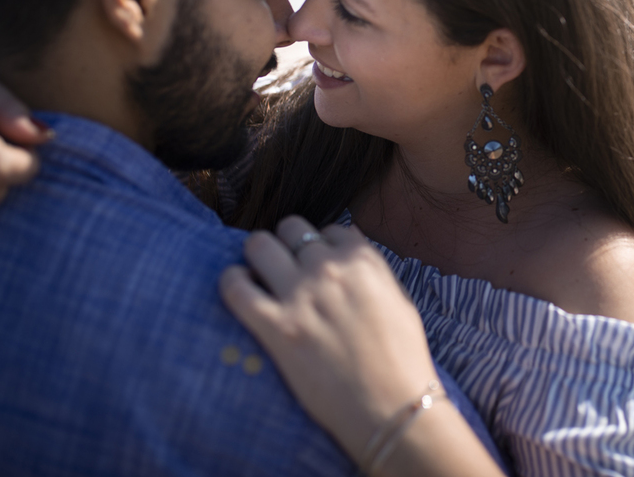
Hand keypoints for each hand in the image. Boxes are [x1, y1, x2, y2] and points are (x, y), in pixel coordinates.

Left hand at [220, 217, 504, 476]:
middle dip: (286, 244)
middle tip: (285, 268)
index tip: (316, 265)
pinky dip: (232, 283)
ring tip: (259, 275)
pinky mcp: (276, 327)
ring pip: (259, 245)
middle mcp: (329, 269)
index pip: (329, 230)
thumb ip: (372, 270)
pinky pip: (236, 287)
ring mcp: (300, 296)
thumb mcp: (399, 299)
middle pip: (290, 228)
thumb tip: (348, 248)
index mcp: (363, 260)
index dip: (320, 246)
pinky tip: (238, 289)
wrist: (390, 406)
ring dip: (257, 256)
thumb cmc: (401, 358)